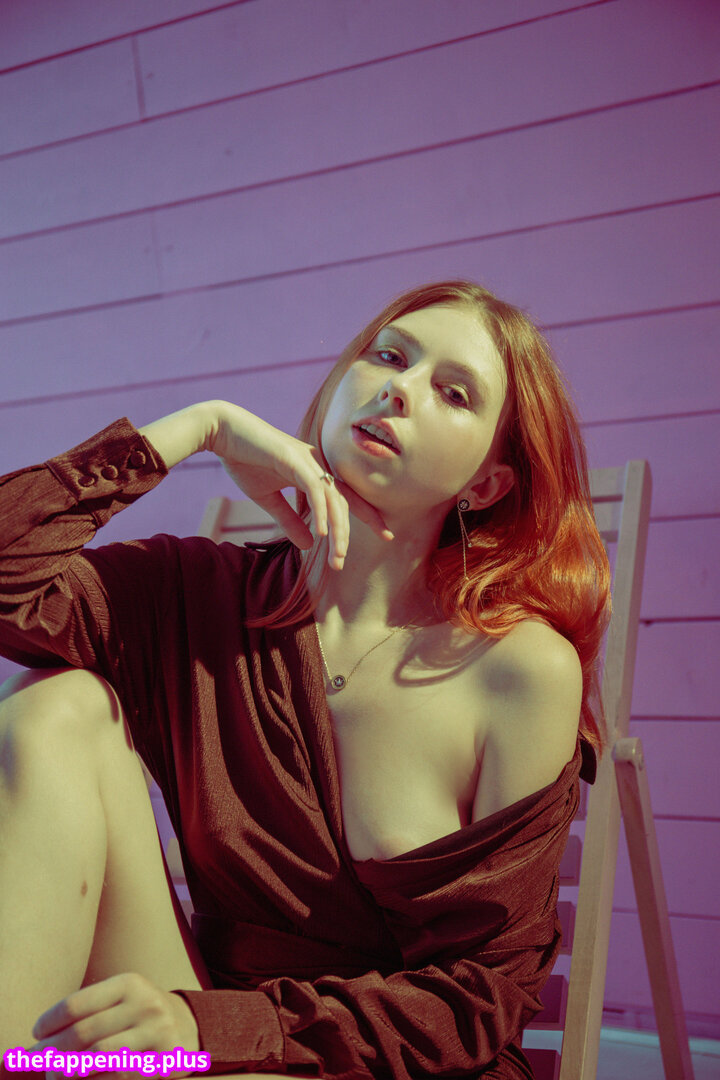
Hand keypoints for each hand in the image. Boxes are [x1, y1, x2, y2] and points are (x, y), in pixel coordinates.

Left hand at [30, 973, 198, 1074]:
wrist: (190, 1025)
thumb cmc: (141, 1013)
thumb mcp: (121, 999)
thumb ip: (87, 1012)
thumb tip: (40, 1039)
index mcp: (128, 983)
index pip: (77, 1004)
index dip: (50, 1021)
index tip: (36, 1033)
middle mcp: (144, 1003)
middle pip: (84, 1032)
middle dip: (54, 1051)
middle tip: (40, 1061)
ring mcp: (155, 1032)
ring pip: (98, 1057)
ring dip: (69, 1070)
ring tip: (55, 1075)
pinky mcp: (163, 1059)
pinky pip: (118, 1076)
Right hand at [209, 402, 392, 568]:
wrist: (223, 434)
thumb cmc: (245, 461)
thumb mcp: (268, 499)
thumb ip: (289, 520)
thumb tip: (308, 545)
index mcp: (315, 472)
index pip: (347, 497)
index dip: (367, 515)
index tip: (386, 533)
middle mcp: (318, 465)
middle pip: (344, 503)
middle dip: (347, 535)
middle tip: (342, 563)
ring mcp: (308, 461)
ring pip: (333, 500)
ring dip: (336, 531)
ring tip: (336, 557)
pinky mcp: (294, 459)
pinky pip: (315, 489)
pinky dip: (320, 512)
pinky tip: (322, 533)